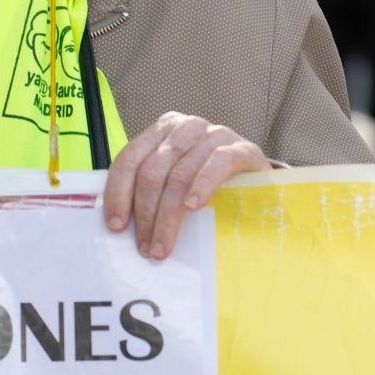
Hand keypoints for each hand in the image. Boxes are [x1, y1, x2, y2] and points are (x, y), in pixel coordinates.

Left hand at [101, 112, 270, 258]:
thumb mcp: (175, 177)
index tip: (116, 226)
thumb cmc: (209, 179)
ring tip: (164, 245)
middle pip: (153, 171)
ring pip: (180, 174)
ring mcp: (215, 135)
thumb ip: (151, 188)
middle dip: (145, 213)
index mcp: (163, 130)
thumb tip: (120, 225)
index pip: (130, 158)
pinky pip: (217, 164)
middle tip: (145, 247)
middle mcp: (186, 127)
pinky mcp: (242, 148)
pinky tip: (193, 207)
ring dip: (168, 216)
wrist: (257, 175)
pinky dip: (202, 186)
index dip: (118, 193)